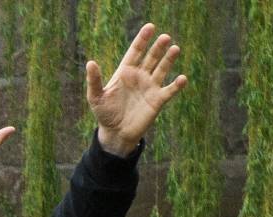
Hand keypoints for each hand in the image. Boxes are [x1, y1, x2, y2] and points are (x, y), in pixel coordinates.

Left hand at [85, 25, 186, 155]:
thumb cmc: (104, 114)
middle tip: (165, 37)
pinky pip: (169, 90)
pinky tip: (182, 79)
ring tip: (175, 48)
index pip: (136, 51)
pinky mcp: (157, 100)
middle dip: (158, 47)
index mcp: (126, 72)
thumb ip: (94, 80)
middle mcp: (140, 76)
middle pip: (151, 57)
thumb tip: (90, 63)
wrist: (115, 133)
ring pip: (162, 69)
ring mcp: (150, 87)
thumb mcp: (96, 97)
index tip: (150, 27)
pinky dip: (176, 85)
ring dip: (169, 60)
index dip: (142, 39)